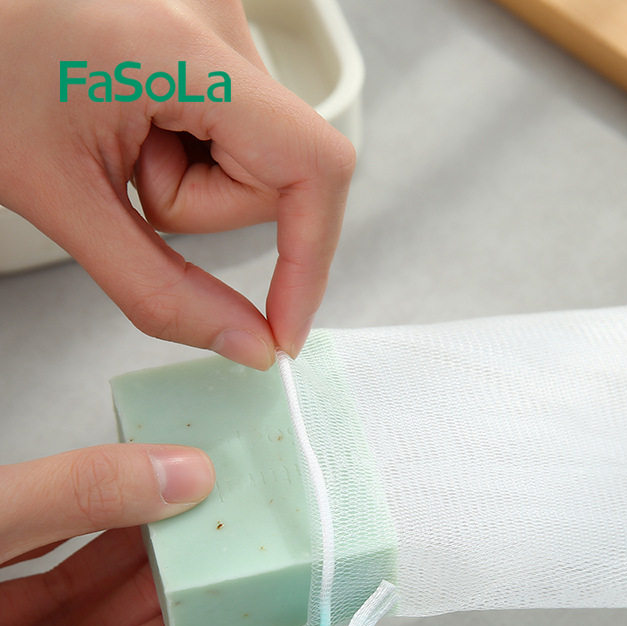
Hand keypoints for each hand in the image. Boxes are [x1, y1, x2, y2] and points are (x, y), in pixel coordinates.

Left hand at [0, 0, 355, 364]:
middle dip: (210, 209)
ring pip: (260, 162)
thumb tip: (247, 342)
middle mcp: (218, 24)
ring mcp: (220, 28)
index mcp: (184, 52)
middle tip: (133, 183)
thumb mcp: (60, 198)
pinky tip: (145, 129)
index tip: (284, 327)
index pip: (315, 166)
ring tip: (127, 147)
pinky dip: (198, 159)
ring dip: (199, 185)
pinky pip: (242, 137)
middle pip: (279, 178)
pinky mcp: (215, 44)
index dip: (311, 258)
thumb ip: (159, 288)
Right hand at [0, 444, 214, 625]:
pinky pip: (28, 566)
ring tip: (176, 508)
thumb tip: (181, 476)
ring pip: (62, 602)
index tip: (228, 598)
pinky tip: (112, 497)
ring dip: (121, 554)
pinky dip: (74, 532)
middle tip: (210, 538)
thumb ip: (74, 499)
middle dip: (157, 586)